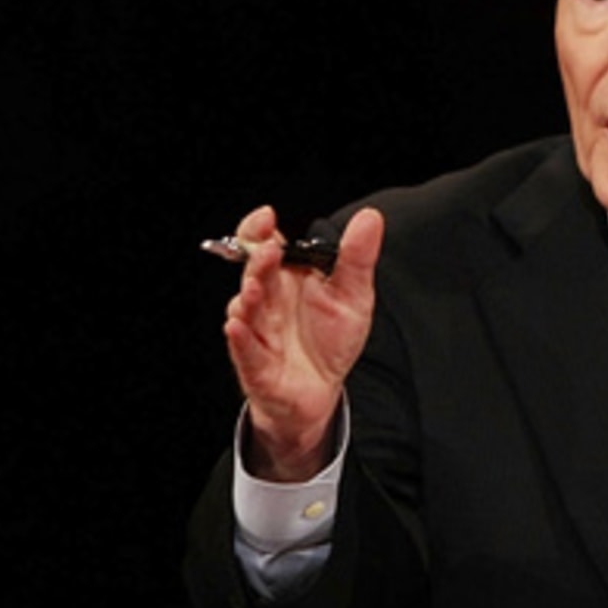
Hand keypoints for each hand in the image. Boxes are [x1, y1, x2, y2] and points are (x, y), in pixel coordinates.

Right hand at [223, 204, 383, 480]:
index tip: (266, 218)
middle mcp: (267, 299)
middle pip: (254, 273)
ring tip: (254, 288)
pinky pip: (245, 349)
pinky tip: (237, 326)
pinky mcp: (256, 363)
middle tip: (268, 250)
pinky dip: (240, 338)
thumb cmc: (330, 339)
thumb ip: (357, 257)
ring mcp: (258, 330)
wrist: (322, 390)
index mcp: (286, 276)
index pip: (263, 244)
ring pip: (246, 309)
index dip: (258, 229)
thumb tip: (370, 217)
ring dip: (247, 298)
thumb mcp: (353, 295)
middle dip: (257, 261)